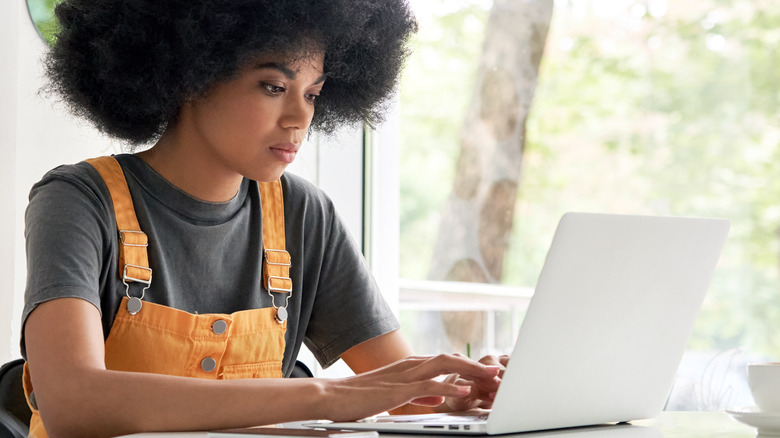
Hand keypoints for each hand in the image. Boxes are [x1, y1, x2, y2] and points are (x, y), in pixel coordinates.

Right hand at [321, 354, 500, 420]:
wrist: (332, 396)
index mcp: (409, 366)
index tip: (487, 373)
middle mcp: (410, 365)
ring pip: (444, 366)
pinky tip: (463, 391)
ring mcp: (404, 376)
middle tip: (497, 371)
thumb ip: (418, 393)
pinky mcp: (398, 390)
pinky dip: (449, 387)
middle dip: (476, 364)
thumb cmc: (359, 397)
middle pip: (450, 358)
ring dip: (470, 371)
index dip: (468, 365)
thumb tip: (438, 397)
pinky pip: (428, 386)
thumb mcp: (394, 394)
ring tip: (490, 377)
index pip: (446, 360)